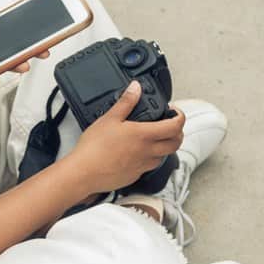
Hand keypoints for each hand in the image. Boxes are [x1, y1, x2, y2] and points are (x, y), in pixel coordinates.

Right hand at [70, 81, 185, 193]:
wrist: (84, 173)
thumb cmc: (94, 148)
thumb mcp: (109, 118)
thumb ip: (126, 102)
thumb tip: (135, 88)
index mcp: (144, 135)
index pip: (175, 126)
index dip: (179, 117)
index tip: (174, 112)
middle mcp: (147, 151)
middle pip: (176, 143)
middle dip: (178, 133)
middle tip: (170, 125)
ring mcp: (142, 166)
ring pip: (164, 156)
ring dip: (165, 147)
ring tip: (154, 139)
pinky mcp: (135, 176)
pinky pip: (150, 167)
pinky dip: (150, 158)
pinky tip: (138, 153)